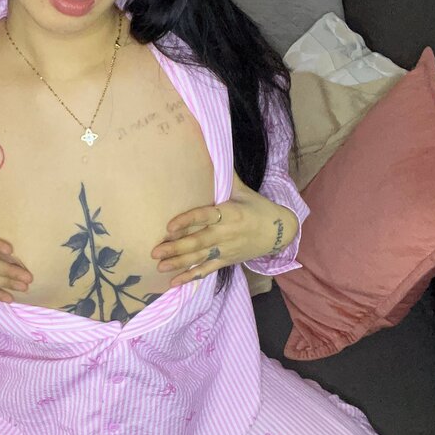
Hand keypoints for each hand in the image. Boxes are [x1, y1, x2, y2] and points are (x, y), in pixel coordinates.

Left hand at [151, 172, 297, 287]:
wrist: (280, 233)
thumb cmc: (259, 209)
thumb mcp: (245, 191)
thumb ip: (227, 178)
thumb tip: (213, 153)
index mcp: (229, 213)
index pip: (205, 217)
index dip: (187, 221)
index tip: (169, 226)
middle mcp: (225, 234)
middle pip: (198, 242)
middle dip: (176, 248)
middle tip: (155, 251)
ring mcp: (225, 250)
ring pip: (199, 258)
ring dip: (179, 263)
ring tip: (159, 266)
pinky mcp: (226, 261)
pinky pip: (206, 271)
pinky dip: (191, 277)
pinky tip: (174, 282)